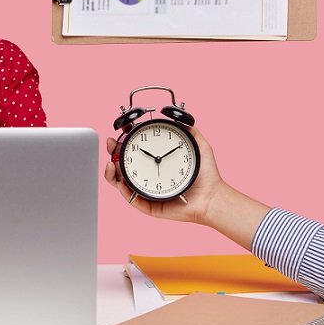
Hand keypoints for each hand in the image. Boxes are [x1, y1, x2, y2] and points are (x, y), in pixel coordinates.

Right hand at [105, 127, 224, 223]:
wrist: (212, 197)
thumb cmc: (207, 176)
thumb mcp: (200, 147)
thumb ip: (191, 132)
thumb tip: (181, 119)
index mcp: (157, 163)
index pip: (135, 150)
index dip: (125, 141)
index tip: (122, 130)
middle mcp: (148, 176)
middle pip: (123, 164)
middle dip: (113, 153)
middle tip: (111, 144)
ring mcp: (146, 191)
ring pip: (120, 182)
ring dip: (111, 172)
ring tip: (111, 163)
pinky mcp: (148, 205)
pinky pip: (131, 198)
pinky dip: (123, 190)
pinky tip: (120, 181)